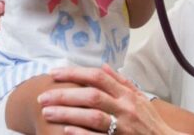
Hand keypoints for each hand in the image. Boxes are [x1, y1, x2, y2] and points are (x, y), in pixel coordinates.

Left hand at [38, 65, 178, 134]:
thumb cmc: (150, 122)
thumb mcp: (140, 98)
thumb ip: (122, 82)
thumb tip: (104, 66)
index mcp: (127, 94)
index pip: (98, 77)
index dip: (74, 73)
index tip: (54, 73)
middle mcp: (125, 108)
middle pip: (91, 96)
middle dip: (65, 95)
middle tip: (43, 96)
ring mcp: (123, 127)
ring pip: (92, 117)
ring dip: (67, 113)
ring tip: (47, 112)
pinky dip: (81, 134)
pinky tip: (65, 130)